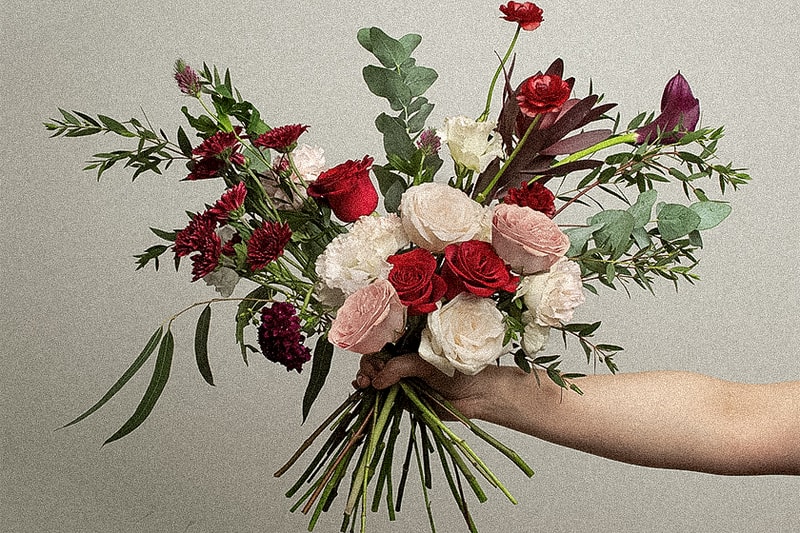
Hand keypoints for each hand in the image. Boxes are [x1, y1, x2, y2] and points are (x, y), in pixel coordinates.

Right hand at [353, 353, 492, 419]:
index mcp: (408, 347)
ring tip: (365, 384)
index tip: (374, 363)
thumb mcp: (426, 363)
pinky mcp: (403, 399)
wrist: (476, 394)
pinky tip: (365, 391)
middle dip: (367, 368)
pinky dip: (371, 395)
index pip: (381, 345)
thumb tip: (377, 380)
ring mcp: (401, 381)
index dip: (373, 353)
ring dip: (364, 380)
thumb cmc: (458, 372)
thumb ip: (400, 368)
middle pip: (374, 362)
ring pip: (375, 379)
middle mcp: (403, 363)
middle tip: (370, 376)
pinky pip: (382, 397)